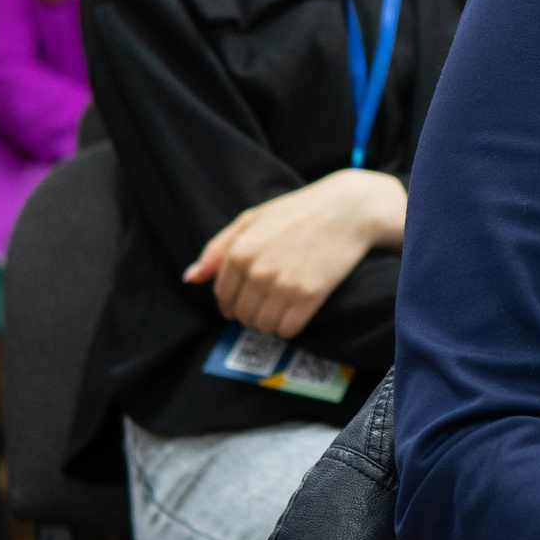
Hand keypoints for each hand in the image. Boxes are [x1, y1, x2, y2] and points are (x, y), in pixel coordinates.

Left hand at [181, 169, 404, 339]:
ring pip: (264, 326)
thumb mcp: (253, 219)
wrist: (350, 209)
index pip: (223, 296)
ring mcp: (282, 285)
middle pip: (243, 315)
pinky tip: (300, 309)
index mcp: (239, 251)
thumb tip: (190, 279)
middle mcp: (256, 271)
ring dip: (273, 321)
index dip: (234, 303)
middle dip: (254, 312)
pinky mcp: (308, 296)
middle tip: (274, 299)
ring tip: (287, 303)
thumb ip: (218, 249)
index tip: (249, 301)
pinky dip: (291, 326)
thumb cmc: (301, 211)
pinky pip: (288, 330)